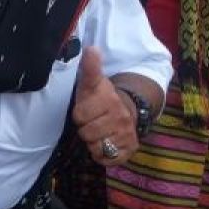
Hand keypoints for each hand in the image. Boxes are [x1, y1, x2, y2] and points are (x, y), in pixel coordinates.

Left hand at [72, 46, 137, 165]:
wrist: (127, 110)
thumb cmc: (101, 98)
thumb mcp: (92, 82)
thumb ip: (90, 68)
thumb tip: (91, 49)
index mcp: (110, 100)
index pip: (80, 115)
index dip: (79, 114)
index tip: (86, 109)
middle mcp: (121, 118)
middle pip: (86, 133)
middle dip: (85, 128)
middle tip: (92, 121)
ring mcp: (127, 135)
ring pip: (96, 147)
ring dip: (92, 141)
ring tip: (98, 131)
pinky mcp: (130, 150)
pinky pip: (107, 159)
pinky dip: (101, 155)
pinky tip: (104, 143)